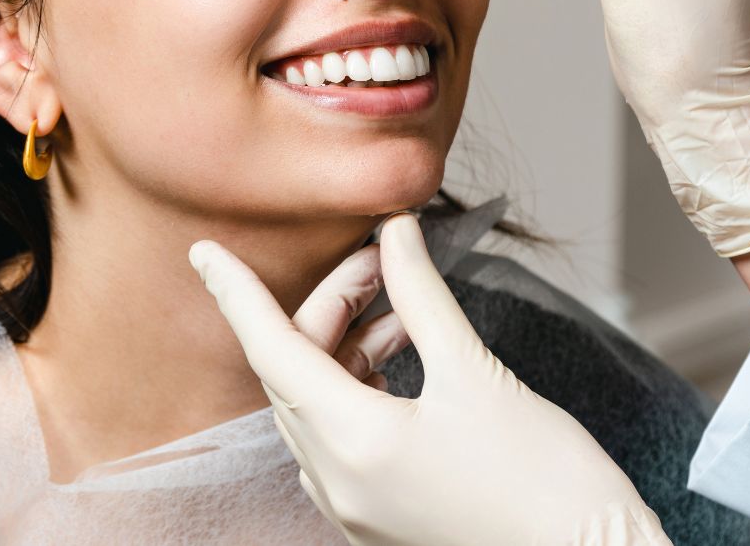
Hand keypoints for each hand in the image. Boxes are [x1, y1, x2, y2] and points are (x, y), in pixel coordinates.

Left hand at [189, 213, 669, 545]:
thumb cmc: (544, 476)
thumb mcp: (475, 370)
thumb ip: (421, 295)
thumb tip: (395, 232)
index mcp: (353, 443)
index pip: (270, 349)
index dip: (236, 293)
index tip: (205, 251)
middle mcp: (338, 481)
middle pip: (297, 372)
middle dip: (330, 304)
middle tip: (383, 259)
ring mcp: (355, 508)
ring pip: (317, 405)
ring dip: (346, 345)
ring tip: (402, 307)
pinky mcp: (379, 519)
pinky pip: (340, 440)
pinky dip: (358, 387)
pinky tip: (400, 356)